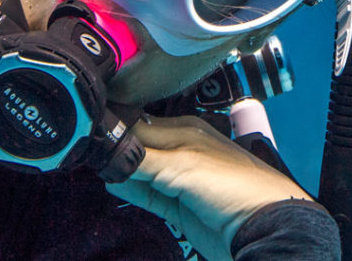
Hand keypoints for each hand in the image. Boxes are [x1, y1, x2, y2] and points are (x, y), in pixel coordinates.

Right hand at [106, 115, 310, 260]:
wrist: (263, 225)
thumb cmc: (233, 186)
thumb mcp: (181, 165)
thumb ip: (143, 159)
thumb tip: (109, 154)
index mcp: (185, 130)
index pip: (139, 125)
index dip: (116, 130)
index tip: (89, 133)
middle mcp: (181, 150)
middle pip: (138, 147)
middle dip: (116, 150)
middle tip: (87, 152)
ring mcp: (180, 180)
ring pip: (141, 171)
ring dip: (121, 171)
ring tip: (95, 167)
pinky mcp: (180, 207)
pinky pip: (148, 195)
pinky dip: (130, 190)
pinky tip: (113, 185)